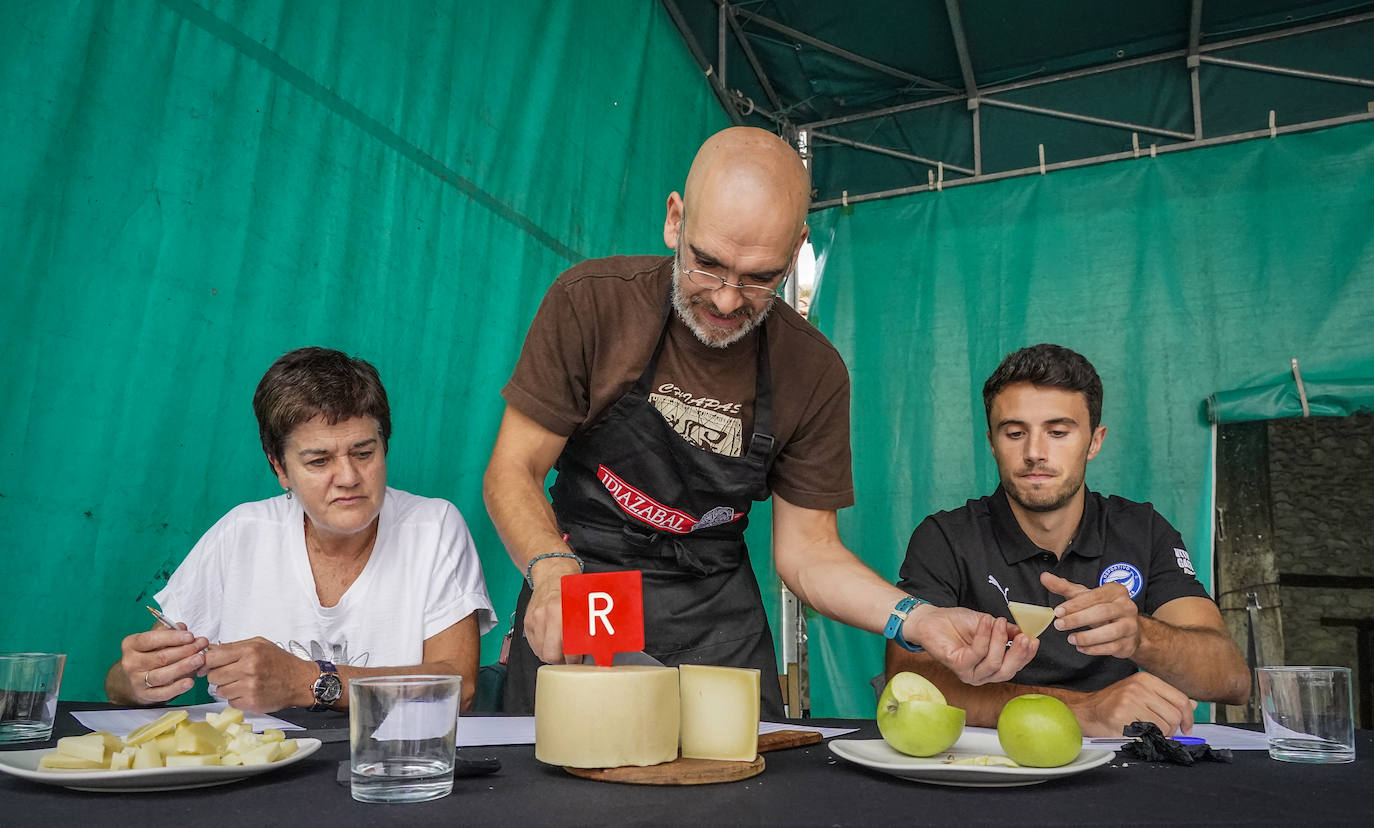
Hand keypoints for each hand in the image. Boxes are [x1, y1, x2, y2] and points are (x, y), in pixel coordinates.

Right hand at [118, 623, 208, 703]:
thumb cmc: (151, 653)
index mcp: (131, 645)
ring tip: (200, 660)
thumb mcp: (155, 639)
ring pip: (161, 675)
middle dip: (185, 650)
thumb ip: (168, 631)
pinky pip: (162, 693)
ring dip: (183, 667)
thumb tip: (182, 627)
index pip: (150, 640)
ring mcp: (136, 681)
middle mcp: (131, 663)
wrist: (138, 679)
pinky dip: (177, 688)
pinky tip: (190, 682)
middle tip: (202, 645)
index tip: (190, 636)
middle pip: (160, 657)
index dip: (172, 638)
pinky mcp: (145, 695)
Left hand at [203, 638, 313, 712]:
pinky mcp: (251, 703)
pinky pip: (230, 702)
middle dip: (218, 676)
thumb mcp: (260, 644)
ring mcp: (250, 688)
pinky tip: (248, 692)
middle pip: (213, 676)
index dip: (206, 662)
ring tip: (241, 683)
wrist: (300, 681)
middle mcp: (249, 669)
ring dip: (227, 688)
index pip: (212, 657)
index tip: (208, 665)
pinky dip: (236, 698)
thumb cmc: (280, 662)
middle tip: (229, 674)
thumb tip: (209, 650)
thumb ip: (234, 646)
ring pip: (219, 691)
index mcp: (249, 651)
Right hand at [523, 556, 582, 663]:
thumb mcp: (583, 605)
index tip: (580, 659)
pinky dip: (544, 647)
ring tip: (562, 648)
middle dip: (562, 660)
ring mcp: (533, 620)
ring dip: (553, 654)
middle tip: (571, 658)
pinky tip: (552, 641)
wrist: (551, 575)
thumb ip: (586, 628)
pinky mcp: (527, 623)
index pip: (566, 646)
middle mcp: (544, 616)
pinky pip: (534, 646)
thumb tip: (596, 649)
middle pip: (550, 654)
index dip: (574, 658)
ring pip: (541, 652)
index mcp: (560, 610)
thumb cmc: (570, 589)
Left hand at [906, 606, 1038, 685]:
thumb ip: (1005, 631)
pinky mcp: (958, 666)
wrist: (931, 619)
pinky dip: (984, 636)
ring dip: (999, 640)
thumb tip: (1023, 632)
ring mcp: (969, 673)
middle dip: (1018, 653)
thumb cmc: (957, 623)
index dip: (1026, 655)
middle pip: (1007, 671)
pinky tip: (985, 621)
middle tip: (1023, 635)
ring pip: (994, 663)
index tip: (1034, 639)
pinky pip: (977, 653)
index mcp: (990, 667)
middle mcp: (981, 674)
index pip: (1014, 666)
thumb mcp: (988, 624)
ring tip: (998, 621)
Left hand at [1042, 572, 1141, 658]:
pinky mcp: (1130, 643)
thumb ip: (1064, 587)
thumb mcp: (1084, 596)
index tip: (1058, 611)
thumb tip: (1044, 577)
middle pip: (1102, 612)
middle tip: (1059, 625)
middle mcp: (1127, 606)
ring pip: (1110, 632)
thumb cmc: (1103, 608)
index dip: (1075, 604)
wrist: (1127, 628)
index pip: (1094, 596)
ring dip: (1087, 637)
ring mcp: (1131, 626)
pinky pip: (1112, 647)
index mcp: (1116, 591)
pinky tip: (1081, 647)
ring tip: (1070, 638)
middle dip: (1078, 619)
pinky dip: (1095, 649)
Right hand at [1067, 672, 1196, 736]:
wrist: (1086, 711)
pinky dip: (1144, 738)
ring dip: (1158, 735)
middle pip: (1174, 716)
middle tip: (1158, 731)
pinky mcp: (1121, 716)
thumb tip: (1192, 705)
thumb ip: (1166, 698)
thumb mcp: (1141, 694)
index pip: (1180, 699)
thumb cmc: (1114, 704)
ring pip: (1163, 727)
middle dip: (1171, 729)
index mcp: (1146, 679)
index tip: (1186, 727)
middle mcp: (1138, 687)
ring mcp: (1129, 701)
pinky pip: (1147, 734)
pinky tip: (1133, 732)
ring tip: (1143, 731)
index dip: (1188, 717)